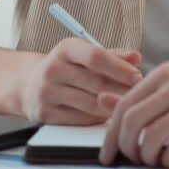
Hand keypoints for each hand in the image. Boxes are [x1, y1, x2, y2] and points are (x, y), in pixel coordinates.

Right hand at [16, 37, 141, 124]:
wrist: (29, 84)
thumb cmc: (68, 67)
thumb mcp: (86, 54)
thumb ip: (113, 55)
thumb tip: (136, 58)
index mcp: (66, 48)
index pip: (95, 57)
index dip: (119, 68)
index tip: (137, 77)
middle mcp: (53, 68)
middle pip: (95, 83)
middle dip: (121, 90)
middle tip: (139, 95)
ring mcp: (46, 92)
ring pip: (90, 104)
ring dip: (112, 106)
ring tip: (126, 105)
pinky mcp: (44, 114)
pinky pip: (80, 119)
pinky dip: (98, 118)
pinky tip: (106, 114)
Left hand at [97, 61, 168, 167]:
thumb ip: (144, 95)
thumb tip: (103, 102)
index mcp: (167, 73)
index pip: (125, 106)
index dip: (110, 136)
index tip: (108, 155)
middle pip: (133, 123)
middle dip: (126, 149)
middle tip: (132, 160)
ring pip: (152, 138)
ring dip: (147, 158)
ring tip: (154, 160)